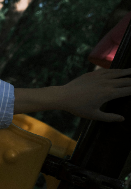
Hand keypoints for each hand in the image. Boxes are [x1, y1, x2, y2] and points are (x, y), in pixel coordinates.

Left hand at [14, 68, 130, 120]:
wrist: (63, 96)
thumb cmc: (78, 107)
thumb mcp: (94, 115)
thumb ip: (109, 117)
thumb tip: (122, 119)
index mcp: (109, 94)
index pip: (128, 90)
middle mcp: (107, 83)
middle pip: (126, 80)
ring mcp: (100, 77)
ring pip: (118, 72)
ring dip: (127, 71)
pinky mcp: (93, 73)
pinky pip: (107, 70)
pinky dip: (115, 69)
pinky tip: (118, 70)